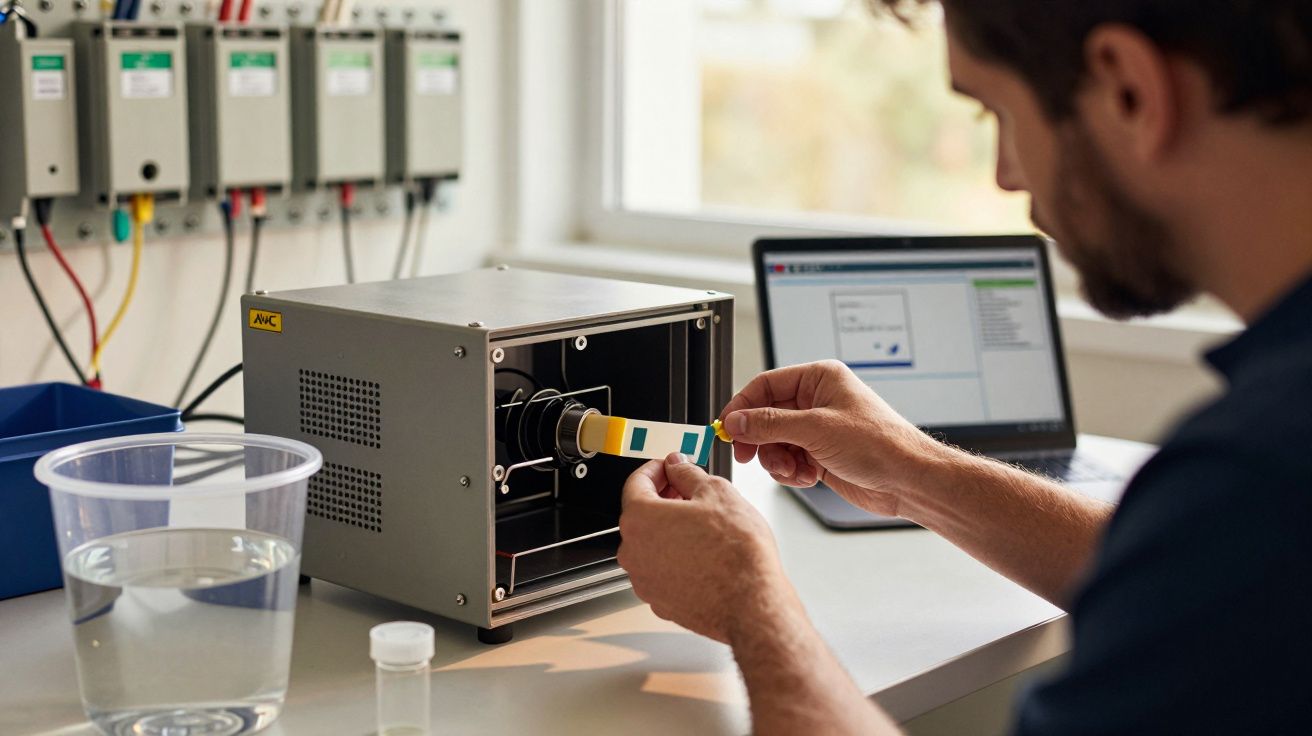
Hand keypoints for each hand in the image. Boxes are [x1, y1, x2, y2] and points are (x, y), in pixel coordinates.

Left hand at [618, 453, 798, 644]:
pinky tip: (702, 554)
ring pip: (651, 545)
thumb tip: (678, 466)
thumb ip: (688, 473)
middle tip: (689, 493)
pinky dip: (675, 559)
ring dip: (670, 531)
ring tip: (703, 526)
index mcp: (640, 518)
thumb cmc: (736, 553)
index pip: (636, 483)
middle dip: (664, 499)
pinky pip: (662, 572)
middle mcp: (633, 552)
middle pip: (641, 515)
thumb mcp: (716, 492)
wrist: (751, 602)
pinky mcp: (660, 602)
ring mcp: (644, 581)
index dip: (656, 470)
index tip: (668, 467)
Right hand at [720, 360, 947, 516]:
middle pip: (767, 416)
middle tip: (746, 455)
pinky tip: (808, 477)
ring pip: (775, 442)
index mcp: (819, 379)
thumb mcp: (816, 429)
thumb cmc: (879, 444)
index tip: (726, 427)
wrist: (908, 480)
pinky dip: (792, 472)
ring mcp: (820, 429)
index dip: (742, 406)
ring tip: (793, 470)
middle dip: (760, 439)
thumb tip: (736, 421)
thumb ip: (769, 424)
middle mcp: (818, 401)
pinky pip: (790, 460)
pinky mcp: (822, 454)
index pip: (766, 385)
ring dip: (778, 460)